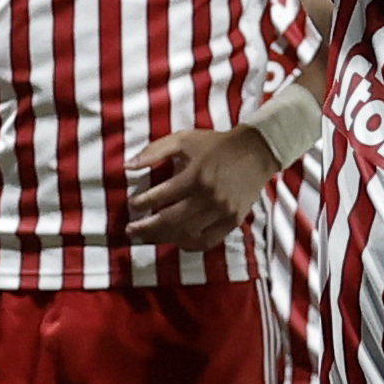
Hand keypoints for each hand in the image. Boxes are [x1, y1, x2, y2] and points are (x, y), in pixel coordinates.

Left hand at [125, 122, 278, 251]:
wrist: (256, 151)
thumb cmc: (215, 144)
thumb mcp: (183, 139)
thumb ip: (154, 152)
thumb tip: (127, 166)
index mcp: (194, 175)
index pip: (159, 197)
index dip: (141, 204)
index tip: (132, 205)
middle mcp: (208, 197)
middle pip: (170, 221)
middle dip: (146, 228)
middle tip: (131, 230)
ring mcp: (222, 212)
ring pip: (187, 234)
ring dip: (164, 238)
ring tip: (149, 237)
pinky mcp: (232, 221)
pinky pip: (207, 241)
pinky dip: (189, 245)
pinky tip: (177, 241)